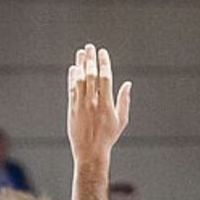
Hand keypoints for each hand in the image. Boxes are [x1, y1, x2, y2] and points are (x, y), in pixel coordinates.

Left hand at [66, 44, 131, 165]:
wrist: (90, 152)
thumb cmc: (108, 137)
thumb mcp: (121, 120)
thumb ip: (123, 100)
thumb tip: (127, 83)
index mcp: (106, 104)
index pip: (105, 78)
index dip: (104, 63)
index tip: (102, 52)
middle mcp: (92, 102)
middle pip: (91, 75)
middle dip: (90, 59)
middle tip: (90, 47)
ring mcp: (80, 105)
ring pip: (79, 80)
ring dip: (80, 64)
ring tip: (81, 53)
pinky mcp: (72, 108)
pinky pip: (71, 89)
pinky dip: (72, 77)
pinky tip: (74, 68)